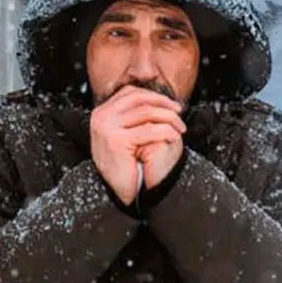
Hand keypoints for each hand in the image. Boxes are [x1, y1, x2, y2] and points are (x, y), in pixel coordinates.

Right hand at [90, 86, 185, 203]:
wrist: (119, 190)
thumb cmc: (126, 163)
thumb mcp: (125, 133)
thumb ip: (133, 115)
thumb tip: (158, 99)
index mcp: (102, 112)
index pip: (130, 92)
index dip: (154, 95)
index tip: (170, 104)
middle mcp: (101, 117)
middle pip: (139, 98)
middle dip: (163, 103)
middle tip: (179, 112)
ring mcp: (107, 128)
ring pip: (147, 112)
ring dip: (169, 118)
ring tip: (180, 128)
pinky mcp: (117, 141)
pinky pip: (150, 130)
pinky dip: (167, 131)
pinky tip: (175, 137)